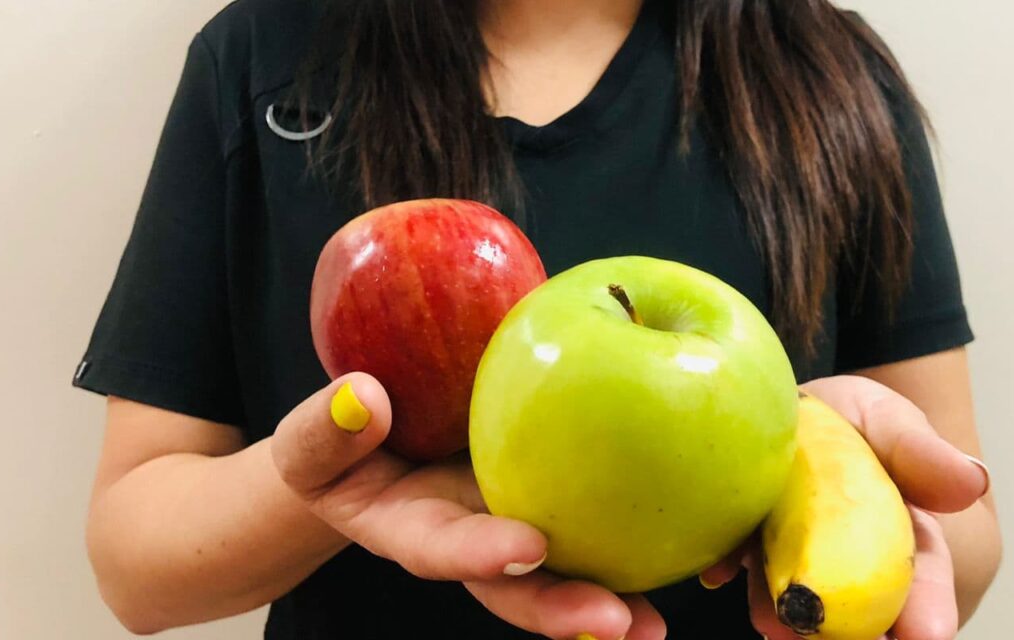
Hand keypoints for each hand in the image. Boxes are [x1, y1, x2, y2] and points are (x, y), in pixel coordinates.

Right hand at [271, 373, 666, 639]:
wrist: (376, 444)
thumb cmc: (340, 445)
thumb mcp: (313, 440)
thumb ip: (326, 428)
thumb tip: (363, 397)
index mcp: (412, 530)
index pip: (442, 546)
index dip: (481, 553)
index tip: (527, 547)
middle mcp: (474, 542)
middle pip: (518, 584)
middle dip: (563, 609)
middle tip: (617, 624)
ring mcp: (515, 526)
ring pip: (566, 569)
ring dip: (617, 597)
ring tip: (663, 620)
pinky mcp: (555, 501)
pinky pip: (601, 522)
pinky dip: (648, 539)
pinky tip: (700, 545)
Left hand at [700, 375, 989, 639]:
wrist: (789, 404)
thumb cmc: (852, 417)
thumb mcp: (888, 419)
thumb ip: (921, 450)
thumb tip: (975, 480)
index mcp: (900, 535)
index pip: (922, 579)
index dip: (928, 610)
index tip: (927, 635)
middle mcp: (846, 560)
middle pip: (855, 607)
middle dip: (849, 633)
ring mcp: (791, 557)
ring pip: (792, 595)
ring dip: (783, 614)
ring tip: (775, 624)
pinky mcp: (744, 546)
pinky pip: (735, 561)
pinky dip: (728, 565)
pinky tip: (719, 568)